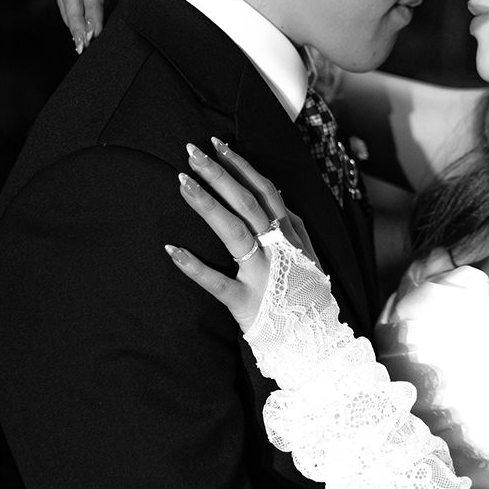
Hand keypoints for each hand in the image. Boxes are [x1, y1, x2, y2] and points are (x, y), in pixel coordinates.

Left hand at [167, 139, 316, 331]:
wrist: (318, 343)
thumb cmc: (306, 297)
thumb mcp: (308, 255)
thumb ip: (292, 226)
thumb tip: (276, 192)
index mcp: (291, 235)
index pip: (265, 190)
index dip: (241, 166)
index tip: (218, 145)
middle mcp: (279, 249)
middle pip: (246, 202)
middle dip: (219, 173)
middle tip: (192, 151)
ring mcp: (263, 274)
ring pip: (233, 231)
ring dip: (207, 204)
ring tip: (182, 182)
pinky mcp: (247, 302)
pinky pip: (216, 282)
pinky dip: (193, 266)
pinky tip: (171, 250)